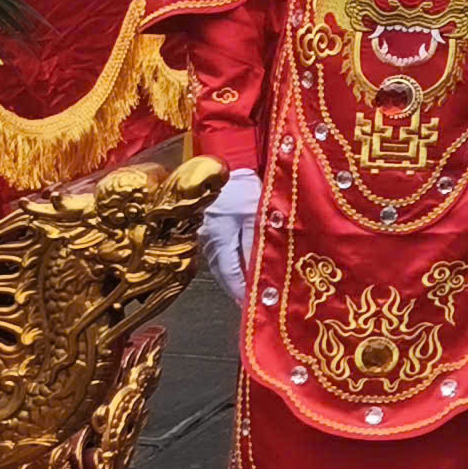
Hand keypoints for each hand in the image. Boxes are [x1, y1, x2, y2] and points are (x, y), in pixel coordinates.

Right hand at [201, 168, 261, 307]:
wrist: (225, 159)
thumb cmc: (241, 185)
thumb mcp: (252, 215)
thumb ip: (254, 244)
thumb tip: (258, 275)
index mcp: (218, 240)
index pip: (232, 276)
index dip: (243, 294)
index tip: (253, 309)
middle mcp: (209, 241)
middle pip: (226, 274)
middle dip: (240, 289)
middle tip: (256, 305)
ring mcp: (208, 234)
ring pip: (224, 264)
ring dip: (238, 277)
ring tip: (253, 291)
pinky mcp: (212, 227)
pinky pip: (224, 253)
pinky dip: (235, 263)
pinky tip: (246, 268)